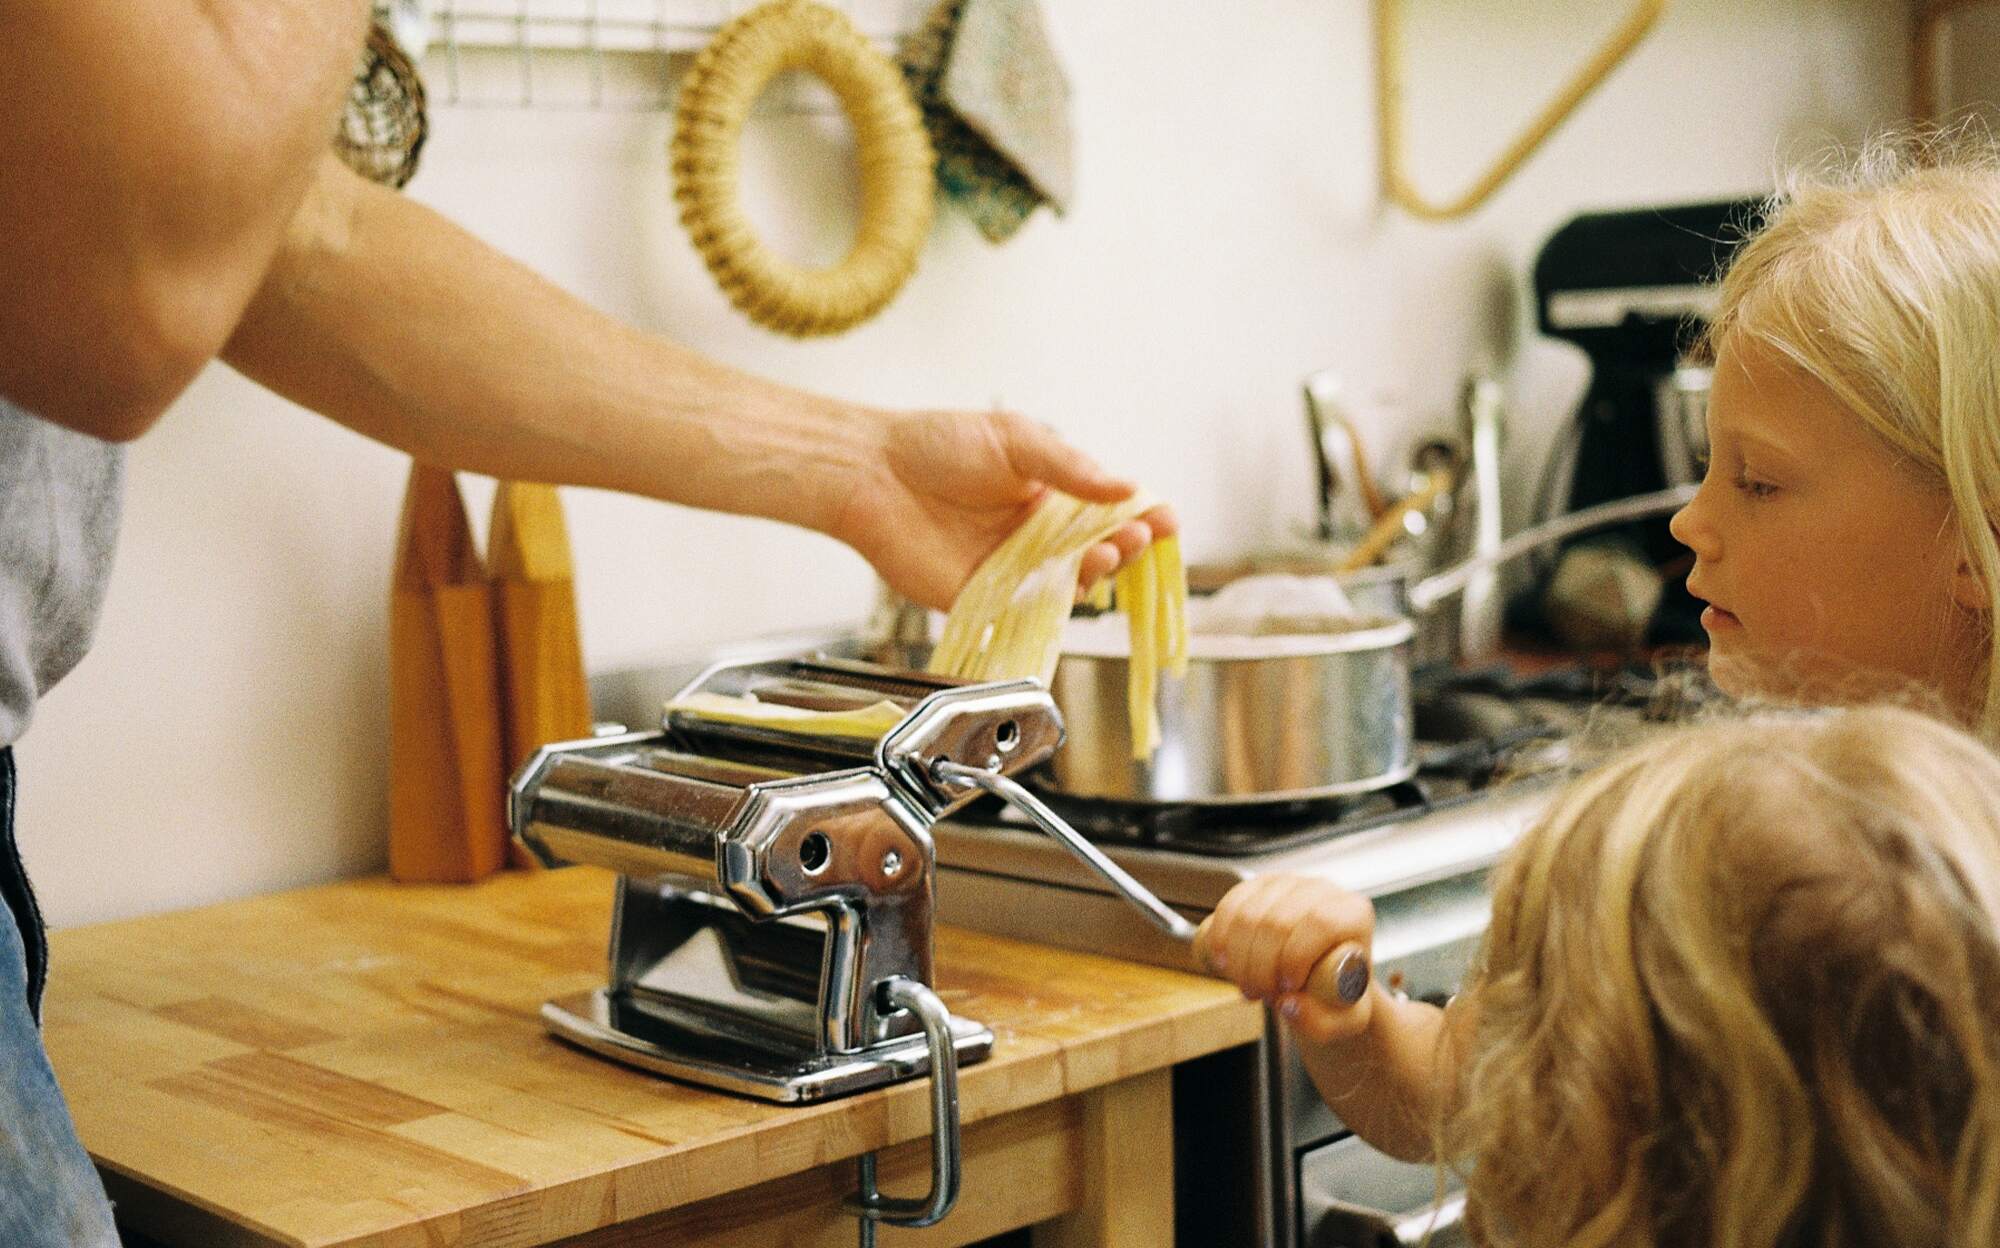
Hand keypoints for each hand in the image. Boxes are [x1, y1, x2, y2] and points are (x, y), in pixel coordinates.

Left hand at [834, 409, 1178, 611]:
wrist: (871, 473)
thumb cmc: (934, 446)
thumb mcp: (1015, 440)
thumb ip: (1070, 468)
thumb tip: (1126, 488)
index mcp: (1049, 493)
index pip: (1109, 511)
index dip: (1142, 516)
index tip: (1165, 517)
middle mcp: (1036, 535)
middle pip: (1099, 551)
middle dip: (1128, 545)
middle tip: (1138, 535)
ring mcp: (1013, 568)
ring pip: (1071, 583)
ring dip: (1098, 571)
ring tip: (1106, 553)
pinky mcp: (984, 597)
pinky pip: (1029, 610)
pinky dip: (1056, 604)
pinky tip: (1072, 585)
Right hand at [1194, 874, 1376, 1044]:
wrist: (1319, 980)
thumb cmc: (1337, 997)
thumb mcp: (1343, 1022)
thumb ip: (1323, 1024)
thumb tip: (1289, 1005)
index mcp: (1353, 914)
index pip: (1320, 923)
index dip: (1295, 956)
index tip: (1286, 988)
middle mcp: (1322, 890)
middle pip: (1278, 920)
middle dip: (1259, 966)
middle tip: (1259, 994)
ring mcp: (1287, 883)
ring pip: (1248, 914)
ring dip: (1239, 958)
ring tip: (1247, 985)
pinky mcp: (1257, 886)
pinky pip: (1229, 907)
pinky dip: (1220, 939)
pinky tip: (1225, 963)